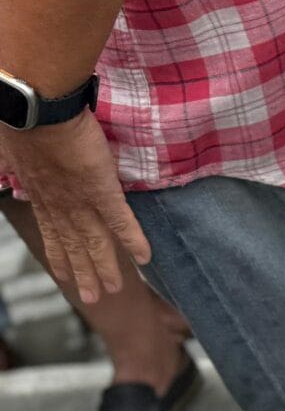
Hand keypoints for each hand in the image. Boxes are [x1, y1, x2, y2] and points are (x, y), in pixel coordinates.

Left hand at [0, 111, 147, 305]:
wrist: (36, 113)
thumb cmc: (21, 125)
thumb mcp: (10, 152)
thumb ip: (13, 164)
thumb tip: (6, 167)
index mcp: (41, 196)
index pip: (52, 234)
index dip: (59, 257)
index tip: (64, 275)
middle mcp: (60, 206)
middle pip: (75, 246)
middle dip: (83, 273)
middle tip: (92, 297)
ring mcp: (82, 201)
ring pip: (96, 242)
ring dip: (105, 267)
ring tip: (114, 288)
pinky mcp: (103, 191)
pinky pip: (121, 222)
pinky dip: (133, 241)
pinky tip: (144, 258)